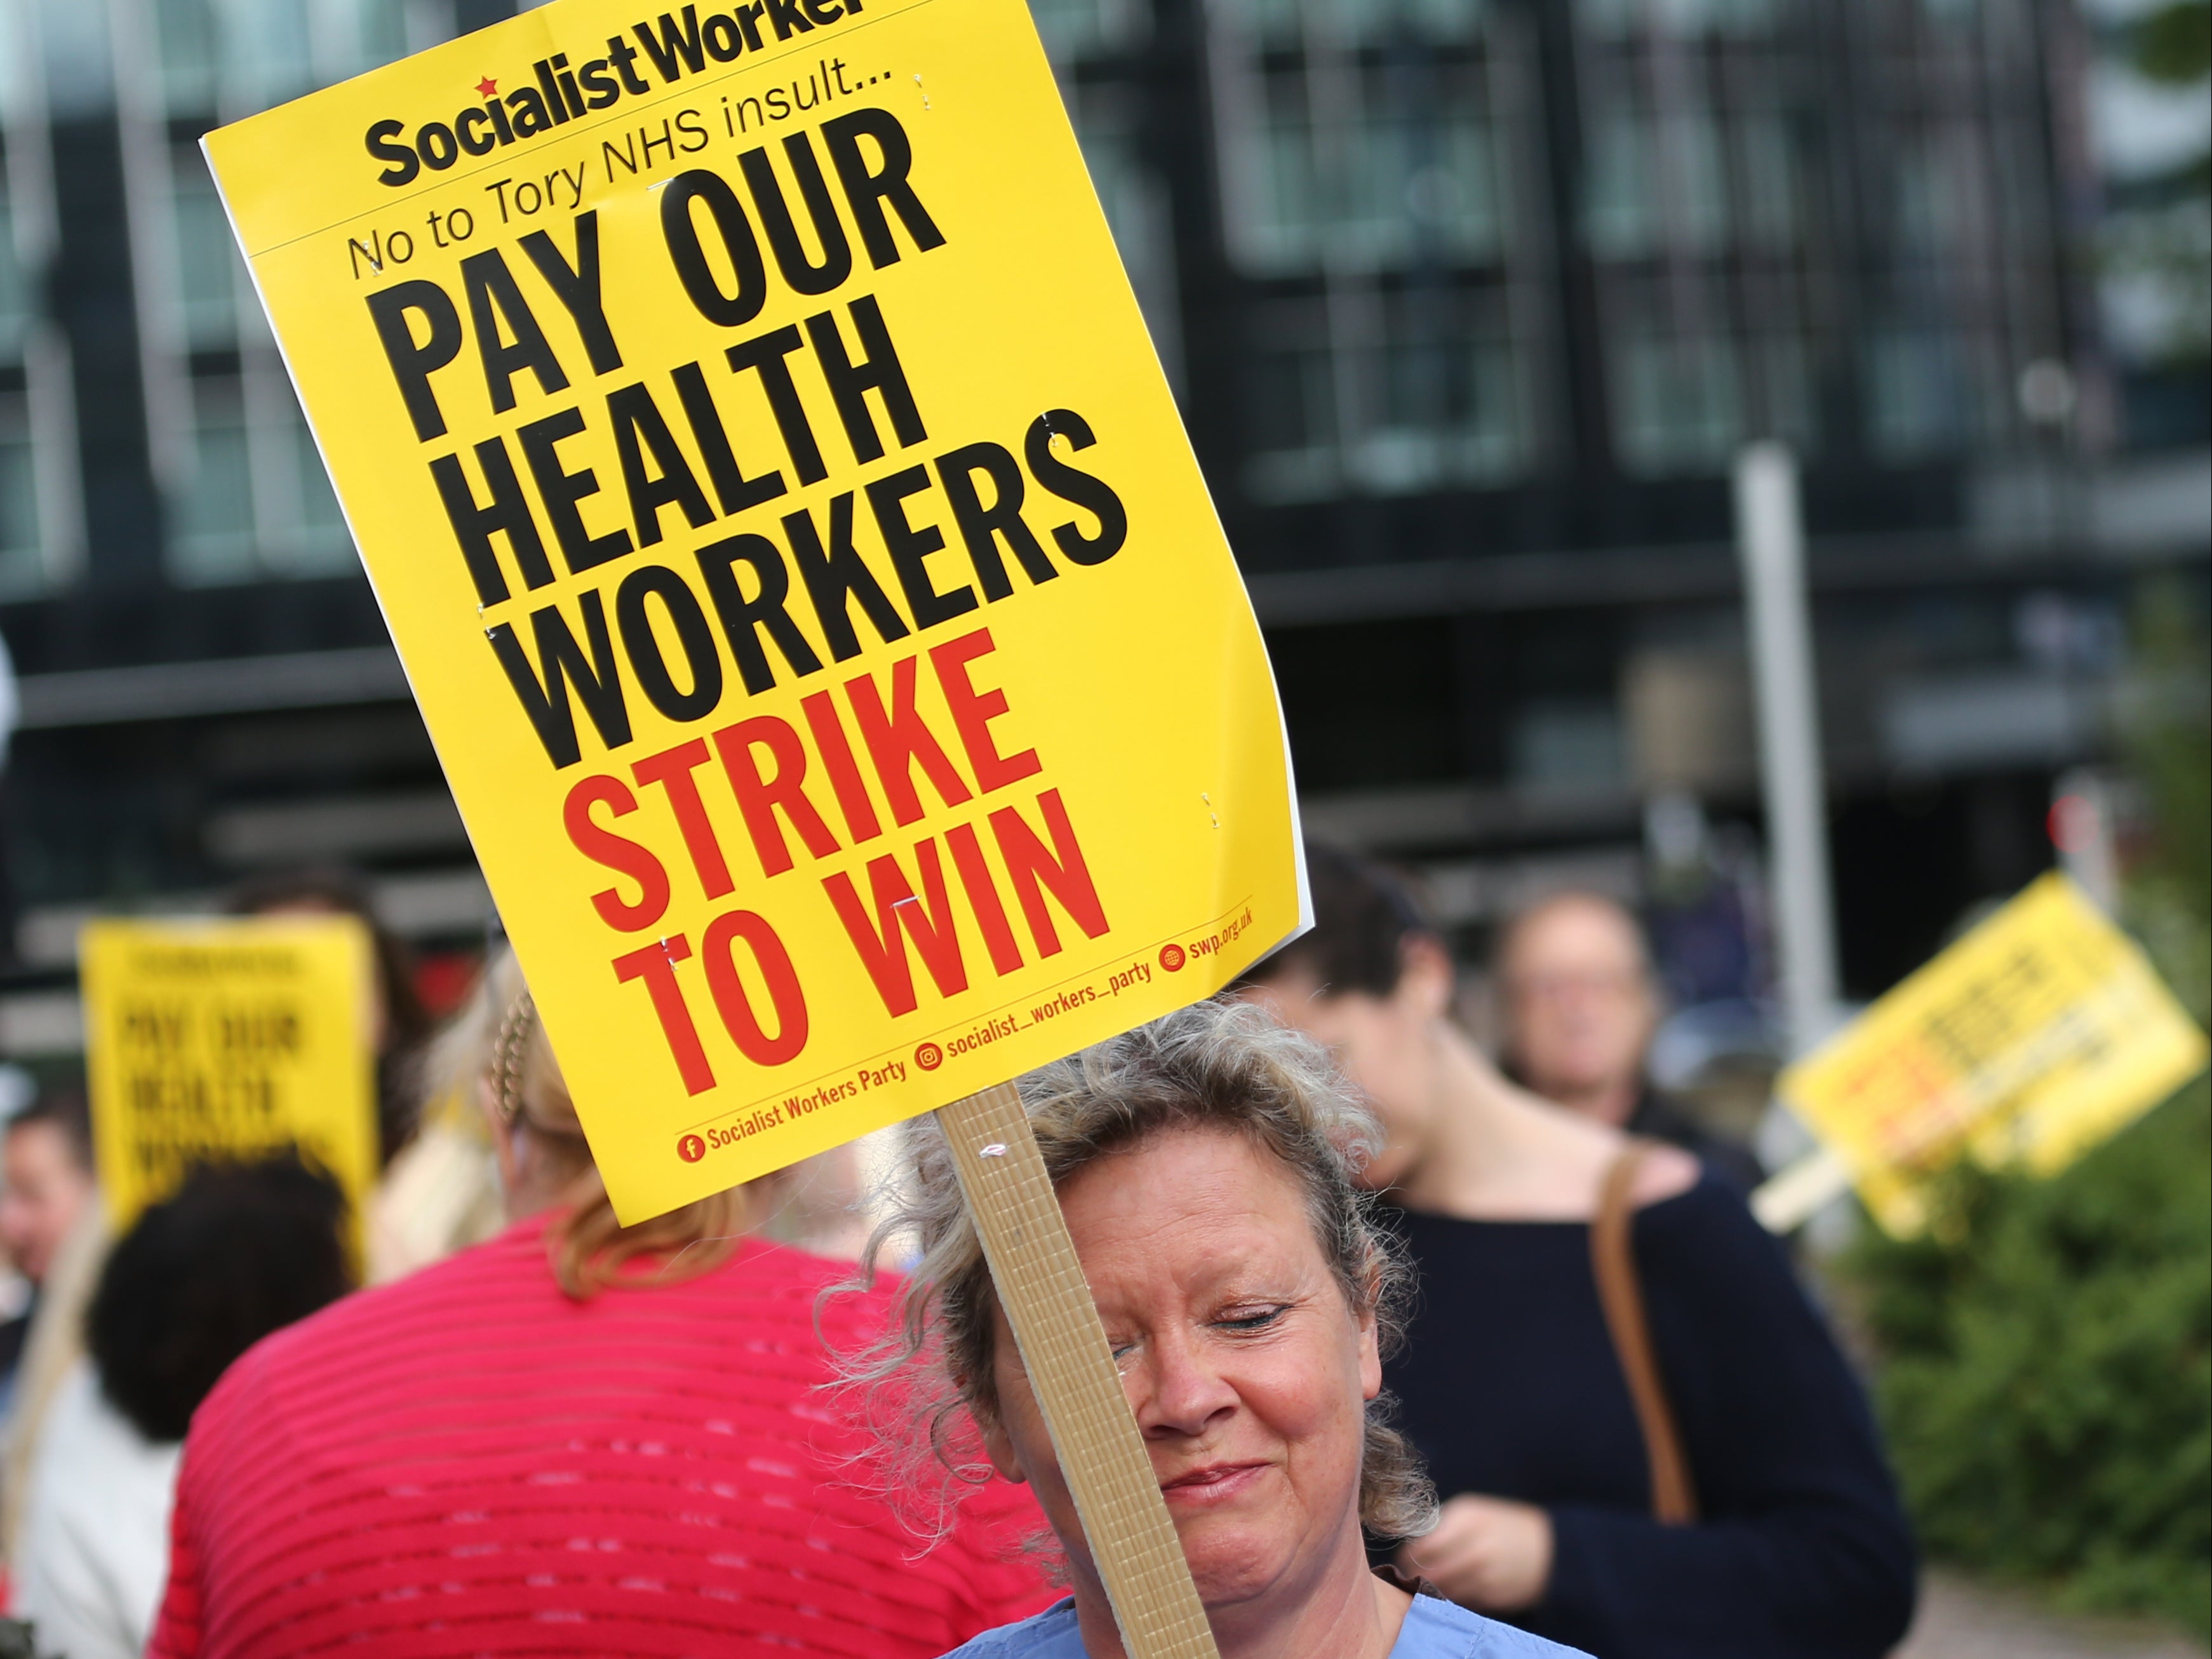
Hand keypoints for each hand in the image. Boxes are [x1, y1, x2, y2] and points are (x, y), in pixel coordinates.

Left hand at [1397, 1494, 1553, 1612]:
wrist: (1550, 1550)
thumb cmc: (1503, 1526)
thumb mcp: (1475, 1511)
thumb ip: (1443, 1525)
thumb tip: (1412, 1545)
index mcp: (1467, 1519)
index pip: (1422, 1545)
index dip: (1408, 1555)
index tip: (1404, 1558)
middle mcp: (1475, 1547)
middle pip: (1429, 1570)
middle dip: (1414, 1574)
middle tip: (1409, 1575)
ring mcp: (1485, 1575)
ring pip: (1441, 1589)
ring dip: (1430, 1588)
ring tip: (1427, 1583)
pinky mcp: (1492, 1596)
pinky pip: (1460, 1600)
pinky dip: (1451, 1597)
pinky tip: (1452, 1589)